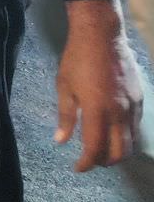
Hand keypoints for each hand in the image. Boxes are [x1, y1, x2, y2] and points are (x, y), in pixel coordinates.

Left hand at [55, 0, 142, 170]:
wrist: (102, 34)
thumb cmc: (77, 58)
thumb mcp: (64, 86)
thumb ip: (66, 116)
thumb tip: (61, 140)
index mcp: (97, 110)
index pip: (95, 149)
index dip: (86, 163)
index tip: (77, 167)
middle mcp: (119, 113)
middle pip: (120, 153)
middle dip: (105, 162)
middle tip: (91, 160)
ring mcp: (133, 106)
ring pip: (132, 143)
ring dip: (118, 152)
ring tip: (103, 149)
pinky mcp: (140, 98)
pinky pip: (137, 127)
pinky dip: (127, 137)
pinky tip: (114, 132)